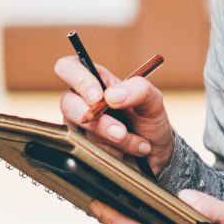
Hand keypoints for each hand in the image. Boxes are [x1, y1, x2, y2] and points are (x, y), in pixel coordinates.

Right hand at [54, 54, 176, 170]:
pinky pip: (87, 153)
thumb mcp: (154, 101)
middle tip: (121, 132)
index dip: (79, 80)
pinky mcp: (80, 150)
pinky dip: (111, 155)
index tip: (98, 97)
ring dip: (112, 142)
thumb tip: (112, 95)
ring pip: (80, 133)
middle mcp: (81, 102)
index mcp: (97, 81)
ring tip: (138, 143)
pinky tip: (127, 154)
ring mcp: (78, 127)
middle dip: (98, 122)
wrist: (156, 156)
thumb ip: (139, 90)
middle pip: (68, 104)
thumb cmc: (149, 121)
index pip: (69, 68)